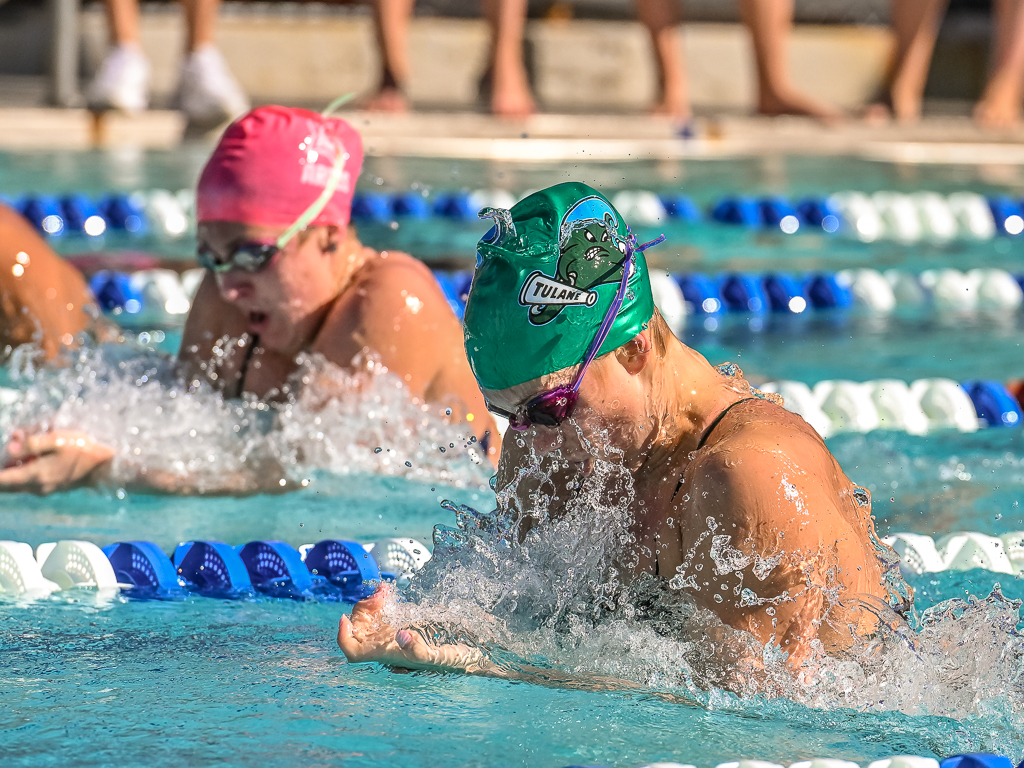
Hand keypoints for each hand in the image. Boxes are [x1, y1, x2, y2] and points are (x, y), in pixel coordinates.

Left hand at [0, 429, 114, 493]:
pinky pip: (28, 483)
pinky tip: (34, 456)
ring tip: (22, 448)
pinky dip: (24, 471)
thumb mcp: (56, 440)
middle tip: (12, 449)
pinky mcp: (51, 488)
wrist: (104, 467)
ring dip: (13, 469)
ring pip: (16, 484)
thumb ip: (30, 444)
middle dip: (3, 468)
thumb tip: (10, 448)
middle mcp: (35, 487)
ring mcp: (44, 489)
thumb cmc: (82, 450)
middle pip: (5, 485)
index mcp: (33, 475)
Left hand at [338, 584, 488, 672]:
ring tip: (383, 590)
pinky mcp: (401, 619)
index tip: (344, 617)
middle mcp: (385, 644)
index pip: (353, 652)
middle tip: (379, 595)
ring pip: (368, 616)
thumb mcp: (437, 657)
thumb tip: (400, 636)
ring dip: (371, 600)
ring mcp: (391, 631)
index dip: (343, 637)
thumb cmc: (452, 660)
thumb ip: (417, 650)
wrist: (469, 651)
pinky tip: (386, 589)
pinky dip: (381, 596)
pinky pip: (382, 608)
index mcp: (387, 655)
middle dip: (362, 609)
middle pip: (359, 628)